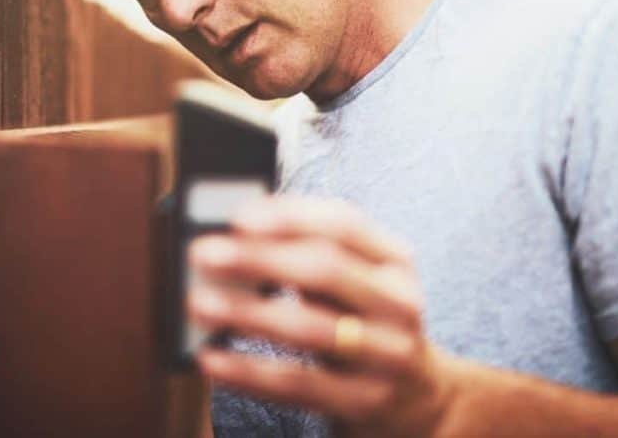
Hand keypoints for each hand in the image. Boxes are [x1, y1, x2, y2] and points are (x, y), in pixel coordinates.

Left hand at [187, 195, 456, 436]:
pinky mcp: (366, 401)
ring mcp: (388, 355)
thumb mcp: (353, 284)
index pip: (344, 224)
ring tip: (199, 303)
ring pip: (311, 328)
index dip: (289, 216)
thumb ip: (306, 257)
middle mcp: (399, 303)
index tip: (237, 216)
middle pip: (326, 270)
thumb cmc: (363, 324)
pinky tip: (212, 359)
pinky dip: (249, 371)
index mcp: (394, 261)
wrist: (418, 400)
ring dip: (247, 313)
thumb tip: (230, 240)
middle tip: (204, 254)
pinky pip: (299, 384)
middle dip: (259, 258)